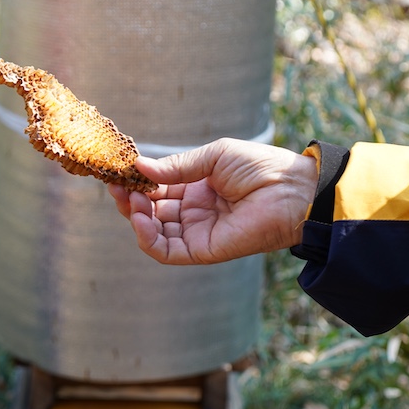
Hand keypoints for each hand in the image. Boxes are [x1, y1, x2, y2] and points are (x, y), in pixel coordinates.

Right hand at [107, 138, 317, 264]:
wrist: (292, 191)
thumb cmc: (260, 167)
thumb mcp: (213, 157)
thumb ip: (177, 167)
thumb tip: (140, 166)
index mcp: (197, 188)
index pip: (157, 189)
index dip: (137, 182)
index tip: (119, 172)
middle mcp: (194, 211)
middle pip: (151, 211)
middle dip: (130, 199)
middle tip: (116, 185)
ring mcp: (197, 231)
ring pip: (154, 232)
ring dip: (136, 217)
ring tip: (130, 199)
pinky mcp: (203, 250)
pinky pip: (167, 251)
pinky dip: (148, 238)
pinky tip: (141, 220)